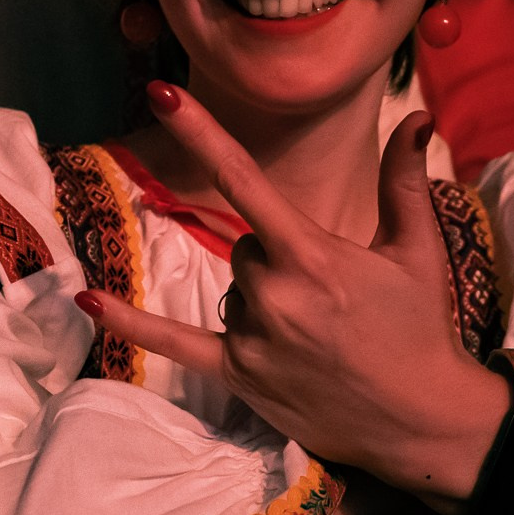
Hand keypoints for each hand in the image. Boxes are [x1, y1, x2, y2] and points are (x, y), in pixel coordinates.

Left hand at [79, 84, 508, 508]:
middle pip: (245, 245)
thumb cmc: (422, 330)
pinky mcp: (238, 376)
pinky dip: (130, 324)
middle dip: (277, 256)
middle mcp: (274, 293)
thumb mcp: (418, 250)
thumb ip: (405, 180)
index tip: (163, 92)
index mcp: (313, 255)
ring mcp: (252, 337)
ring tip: (317, 333)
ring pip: (232, 289)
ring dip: (260, 298)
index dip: (201, 131)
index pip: (244, 179)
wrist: (425, 422)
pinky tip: (88, 298)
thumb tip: (418, 116)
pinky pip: (174, 343)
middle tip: (330, 295)